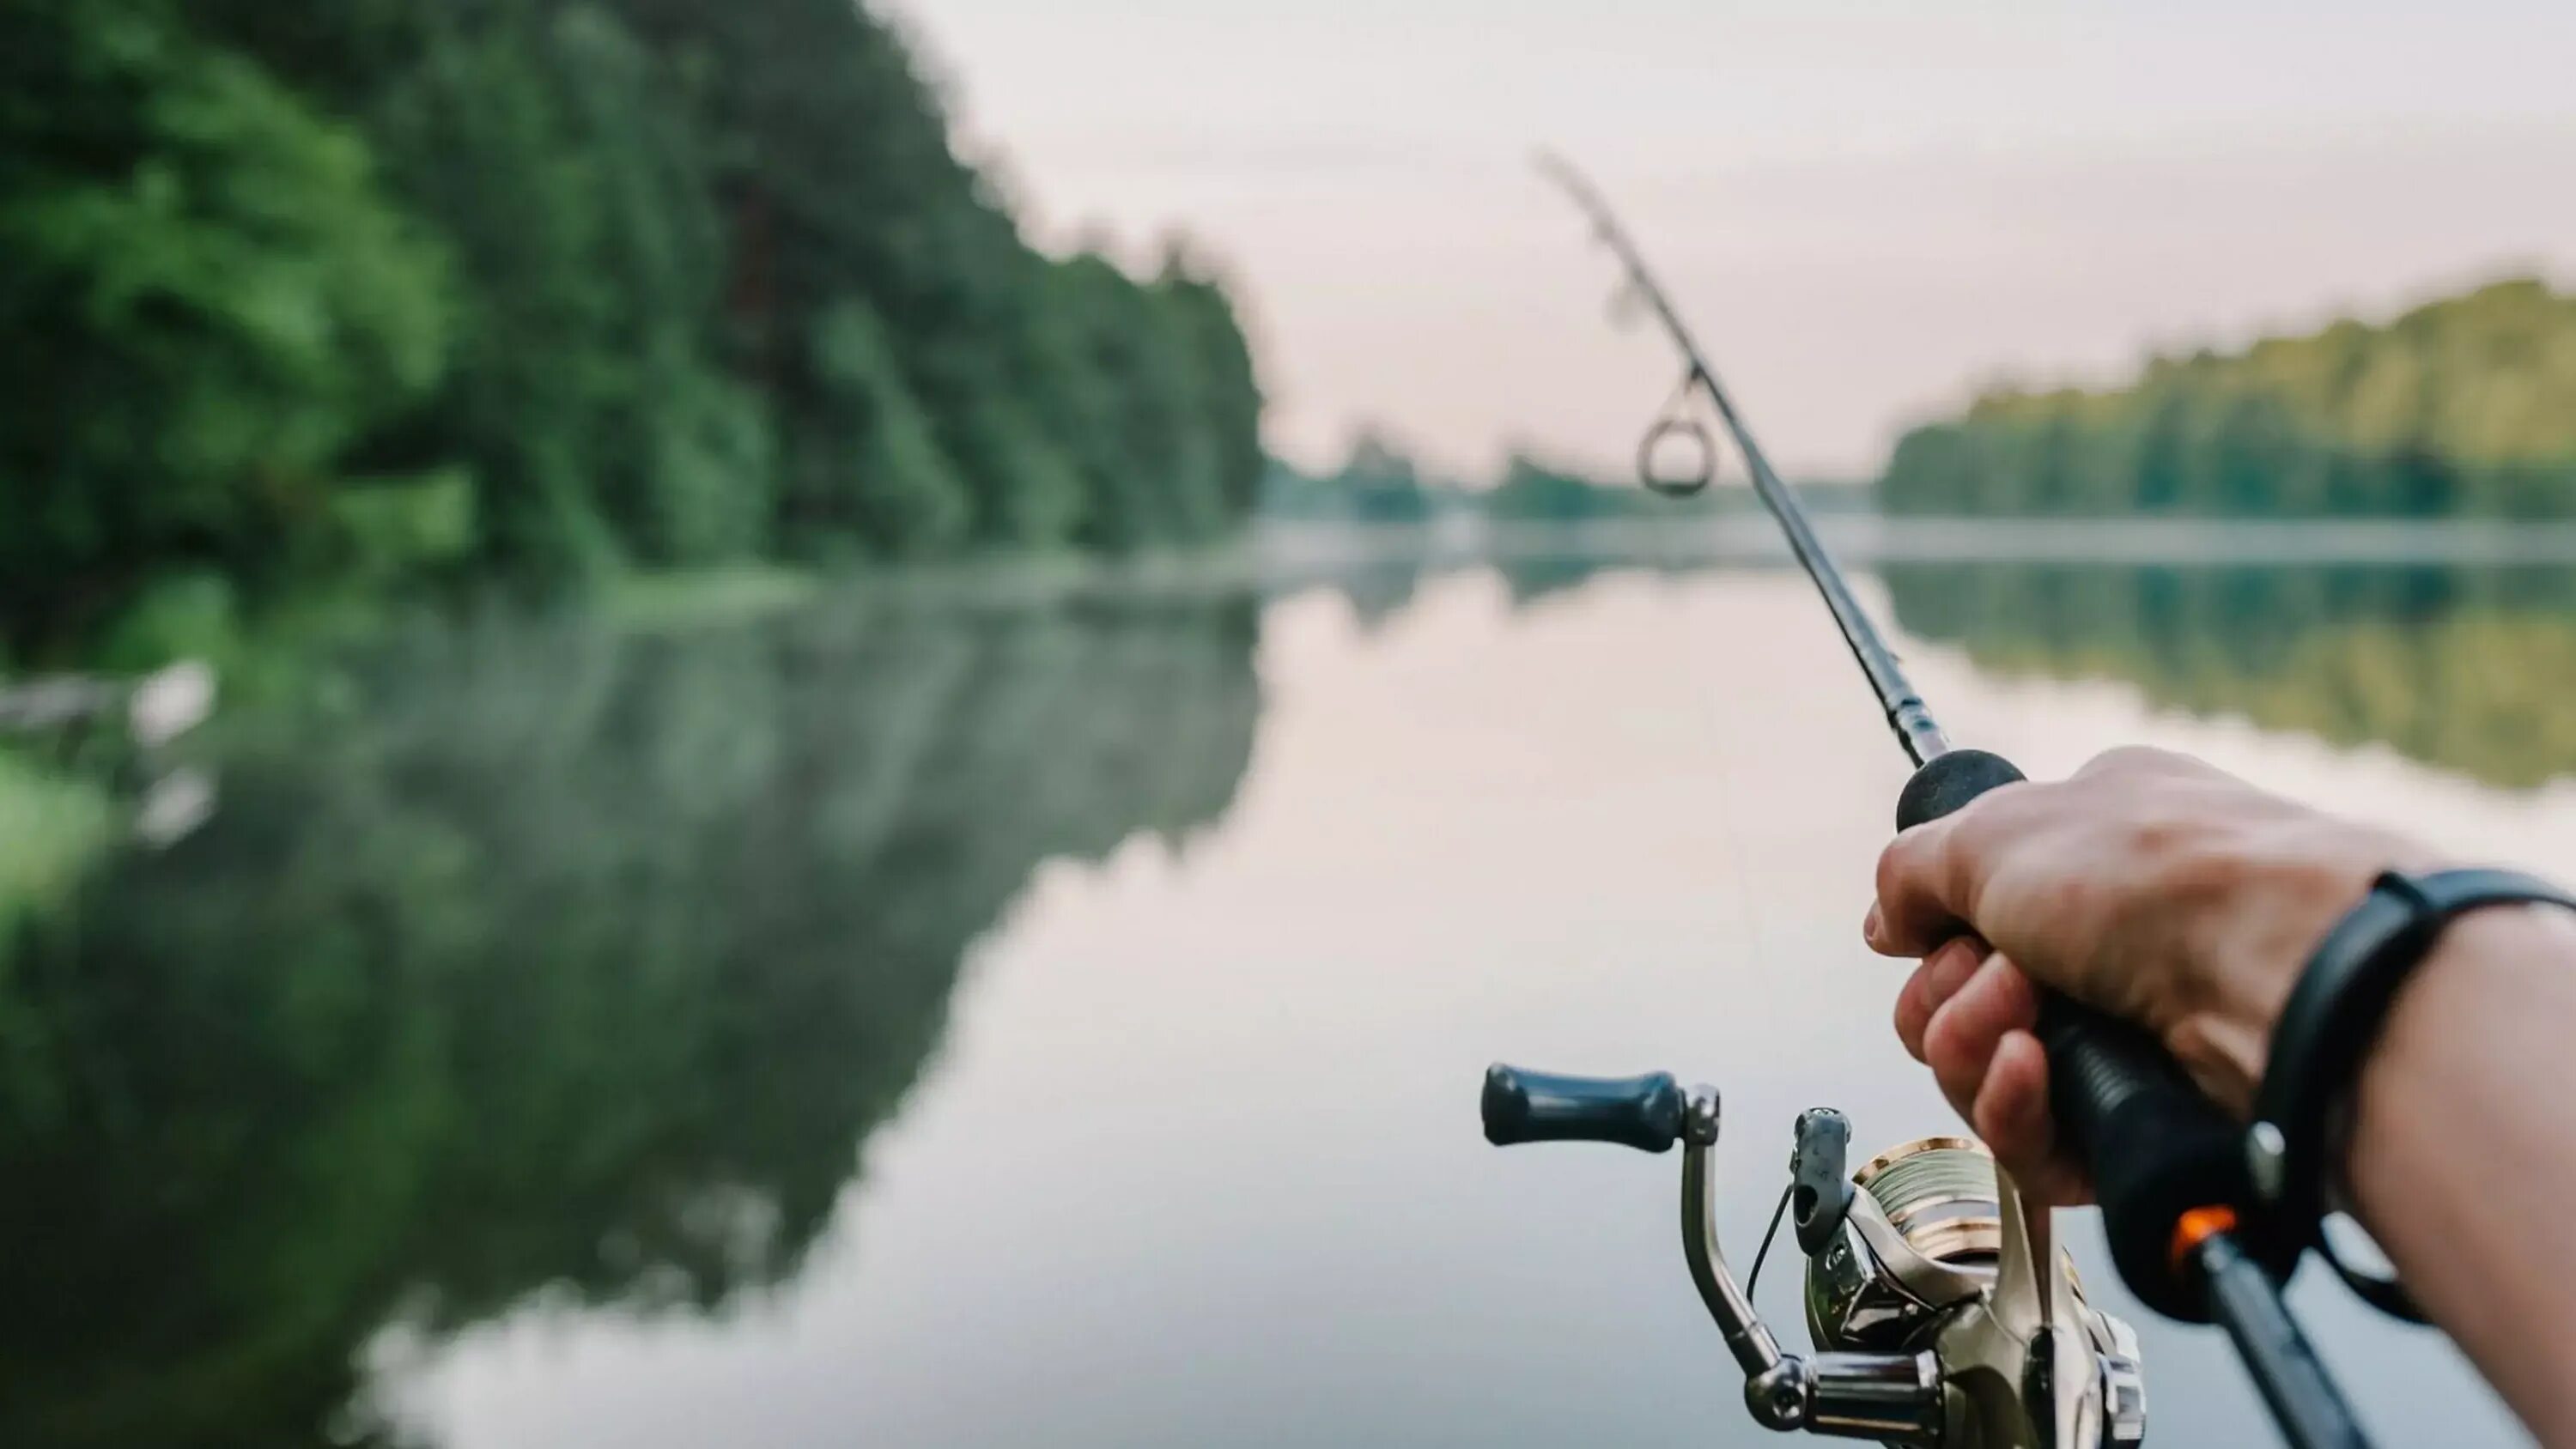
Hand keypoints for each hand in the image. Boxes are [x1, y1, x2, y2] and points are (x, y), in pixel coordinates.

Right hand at [1864, 747, 2440, 1202]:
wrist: (2280, 969)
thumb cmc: (2161, 874)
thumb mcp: (1996, 829)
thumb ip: (1913, 869)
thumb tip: (1886, 923)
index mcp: (2090, 846)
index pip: (1971, 907)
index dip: (1937, 930)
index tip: (1933, 931)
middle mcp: (2110, 939)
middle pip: (1957, 999)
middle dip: (1948, 993)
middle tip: (1999, 974)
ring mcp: (2127, 1032)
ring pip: (1982, 1074)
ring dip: (1972, 1044)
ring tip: (2026, 1019)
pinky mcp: (2135, 1120)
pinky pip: (2029, 1142)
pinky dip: (2013, 1107)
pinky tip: (2035, 1071)